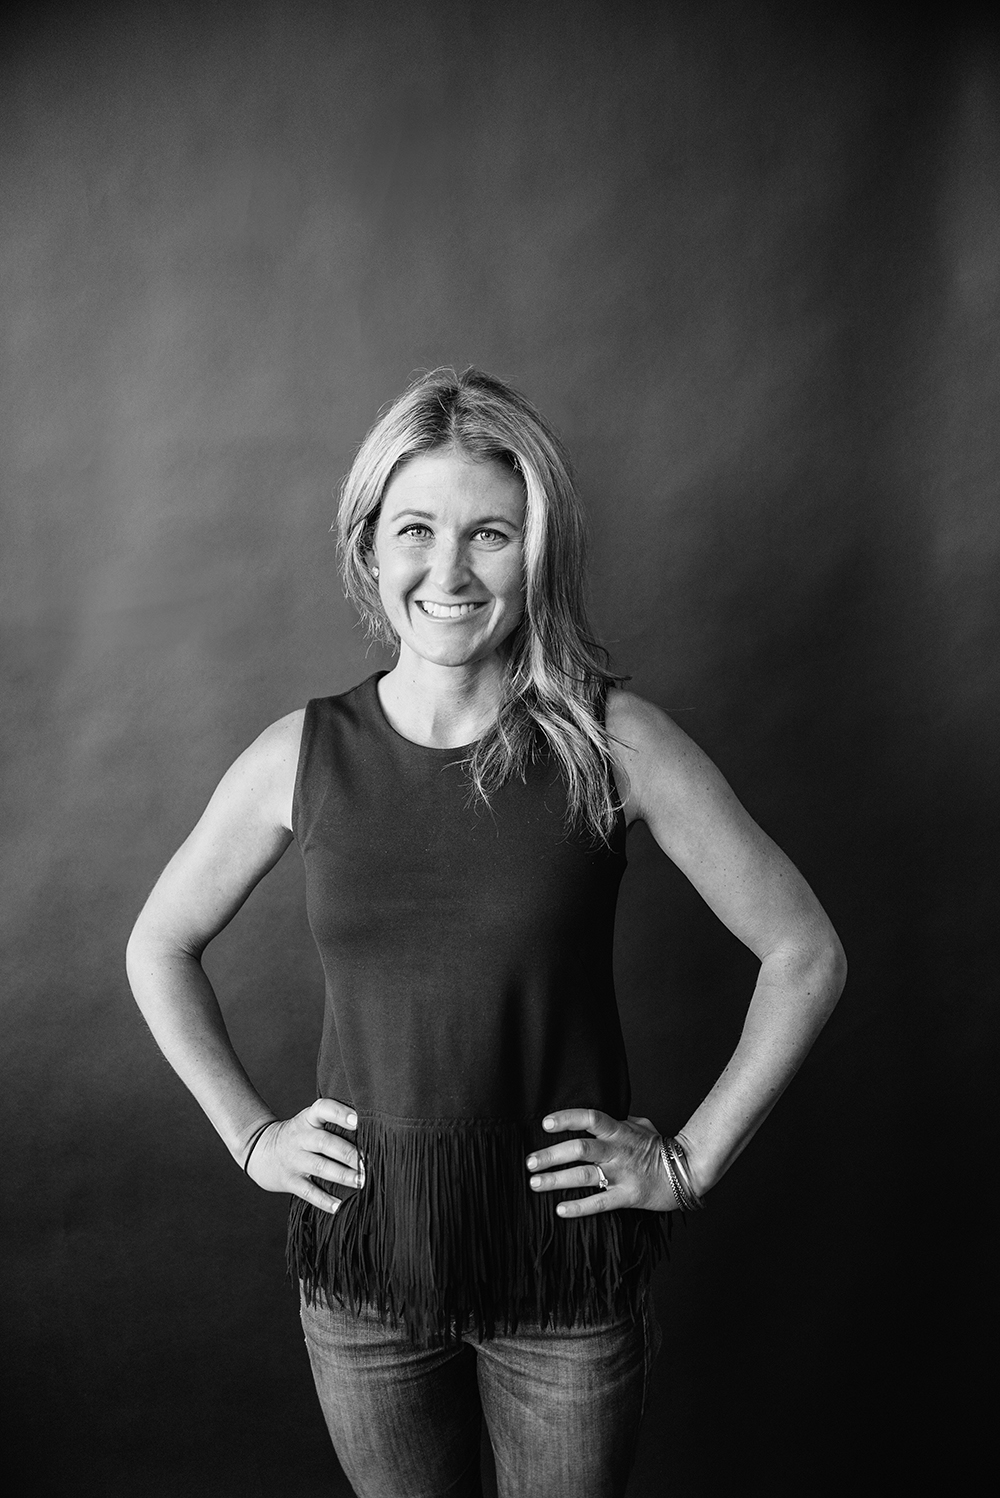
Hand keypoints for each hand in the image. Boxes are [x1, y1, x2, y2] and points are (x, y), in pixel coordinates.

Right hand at [244, 1098, 363, 1213]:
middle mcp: (300, 1137)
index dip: (339, 1114)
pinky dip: (324, 1200)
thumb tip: (372, 1130)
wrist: (260, 1149)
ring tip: (362, 1182)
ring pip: (320, 1167)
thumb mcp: (309, 1120)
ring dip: (343, 1175)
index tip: (357, 1121)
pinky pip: (308, 1191)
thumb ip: (333, 1121)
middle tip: (369, 1162)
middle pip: (325, 1143)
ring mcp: (294, 1159)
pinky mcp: (289, 1180)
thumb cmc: (299, 1134)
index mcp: (308, 1118)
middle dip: (349, 1153)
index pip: (323, 1109)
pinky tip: (339, 1205)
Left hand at [525, 1108, 679, 1218]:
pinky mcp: (627, 1196)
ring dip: (556, 1179)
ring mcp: (622, 1174)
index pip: (590, 1118)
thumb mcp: (641, 1126)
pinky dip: (579, 1207)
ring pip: (583, 1176)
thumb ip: (619, 1121)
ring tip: (535, 1183)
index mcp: (620, 1131)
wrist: (686, 1171)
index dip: (567, 1119)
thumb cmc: (660, 1147)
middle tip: (530, 1162)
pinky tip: (560, 1210)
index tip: (545, 1123)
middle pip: (579, 1149)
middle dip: (551, 1155)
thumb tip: (597, 1118)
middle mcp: (617, 1151)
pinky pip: (599, 1203)